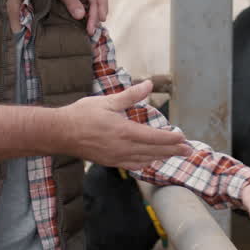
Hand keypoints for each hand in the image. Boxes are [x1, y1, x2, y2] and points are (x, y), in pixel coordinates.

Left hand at [54, 0, 108, 33]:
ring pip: (91, 5)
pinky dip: (85, 15)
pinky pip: (85, 6)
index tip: (102, 18)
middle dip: (94, 15)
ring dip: (90, 17)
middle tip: (91, 30)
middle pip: (96, 0)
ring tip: (89, 30)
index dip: (103, 5)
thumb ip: (72, 2)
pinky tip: (85, 24)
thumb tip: (81, 16)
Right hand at [57, 80, 190, 168]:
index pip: (155, 137)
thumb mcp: (107, 101)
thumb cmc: (82, 115)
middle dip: (173, 151)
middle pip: (154, 151)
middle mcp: (123, 148)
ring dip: (162, 158)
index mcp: (125, 131)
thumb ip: (130, 96)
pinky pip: (133, 165)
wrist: (60, 133)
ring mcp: (116, 157)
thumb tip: (149, 85)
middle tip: (188, 151)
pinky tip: (150, 161)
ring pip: (145, 160)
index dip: (172, 139)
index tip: (184, 138)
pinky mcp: (110, 162)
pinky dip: (145, 163)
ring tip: (174, 155)